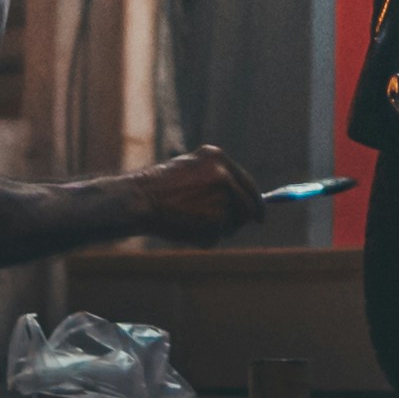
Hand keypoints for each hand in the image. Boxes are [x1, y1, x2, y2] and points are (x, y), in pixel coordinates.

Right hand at [132, 145, 261, 245]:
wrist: (138, 200)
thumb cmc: (157, 189)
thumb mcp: (189, 172)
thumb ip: (215, 182)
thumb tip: (241, 204)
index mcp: (217, 157)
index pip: (247, 183)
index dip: (256, 203)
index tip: (260, 217)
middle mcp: (224, 173)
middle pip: (248, 207)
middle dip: (239, 222)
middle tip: (223, 229)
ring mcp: (223, 195)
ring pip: (232, 225)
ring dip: (215, 231)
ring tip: (188, 223)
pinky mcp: (218, 217)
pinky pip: (216, 237)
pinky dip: (202, 240)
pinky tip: (183, 229)